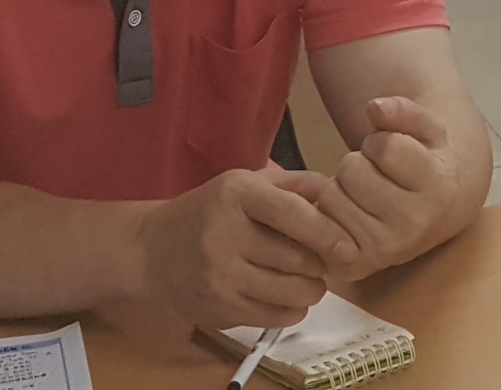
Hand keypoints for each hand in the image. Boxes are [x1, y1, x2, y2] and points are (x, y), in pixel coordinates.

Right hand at [135, 166, 355, 330]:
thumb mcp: (246, 184)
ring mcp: (219, 277)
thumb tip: (341, 194)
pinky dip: (293, 309)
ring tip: (307, 278)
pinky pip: (275, 317)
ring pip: (291, 292)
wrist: (151, 252)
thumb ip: (296, 185)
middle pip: (297, 259)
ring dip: (312, 289)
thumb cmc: (210, 212)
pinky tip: (286, 296)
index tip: (349, 248)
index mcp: (236, 195)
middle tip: (322, 260)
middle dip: (322, 264)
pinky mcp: (218, 309)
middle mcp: (225, 235)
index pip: (292, 214)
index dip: (327, 233)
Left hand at [278, 97, 466, 279]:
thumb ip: (403, 110)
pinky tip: (348, 216)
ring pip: (330, 196)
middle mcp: (415, 224)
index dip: (381, 141)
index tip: (394, 155)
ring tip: (365, 198)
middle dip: (358, 166)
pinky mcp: (357, 266)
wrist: (432, 218)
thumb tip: (374, 107)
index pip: (384, 145)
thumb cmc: (424, 166)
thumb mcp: (426, 131)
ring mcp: (385, 250)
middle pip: (352, 170)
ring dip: (341, 190)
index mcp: (439, 188)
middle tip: (378, 178)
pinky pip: (318, 225)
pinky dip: (325, 214)